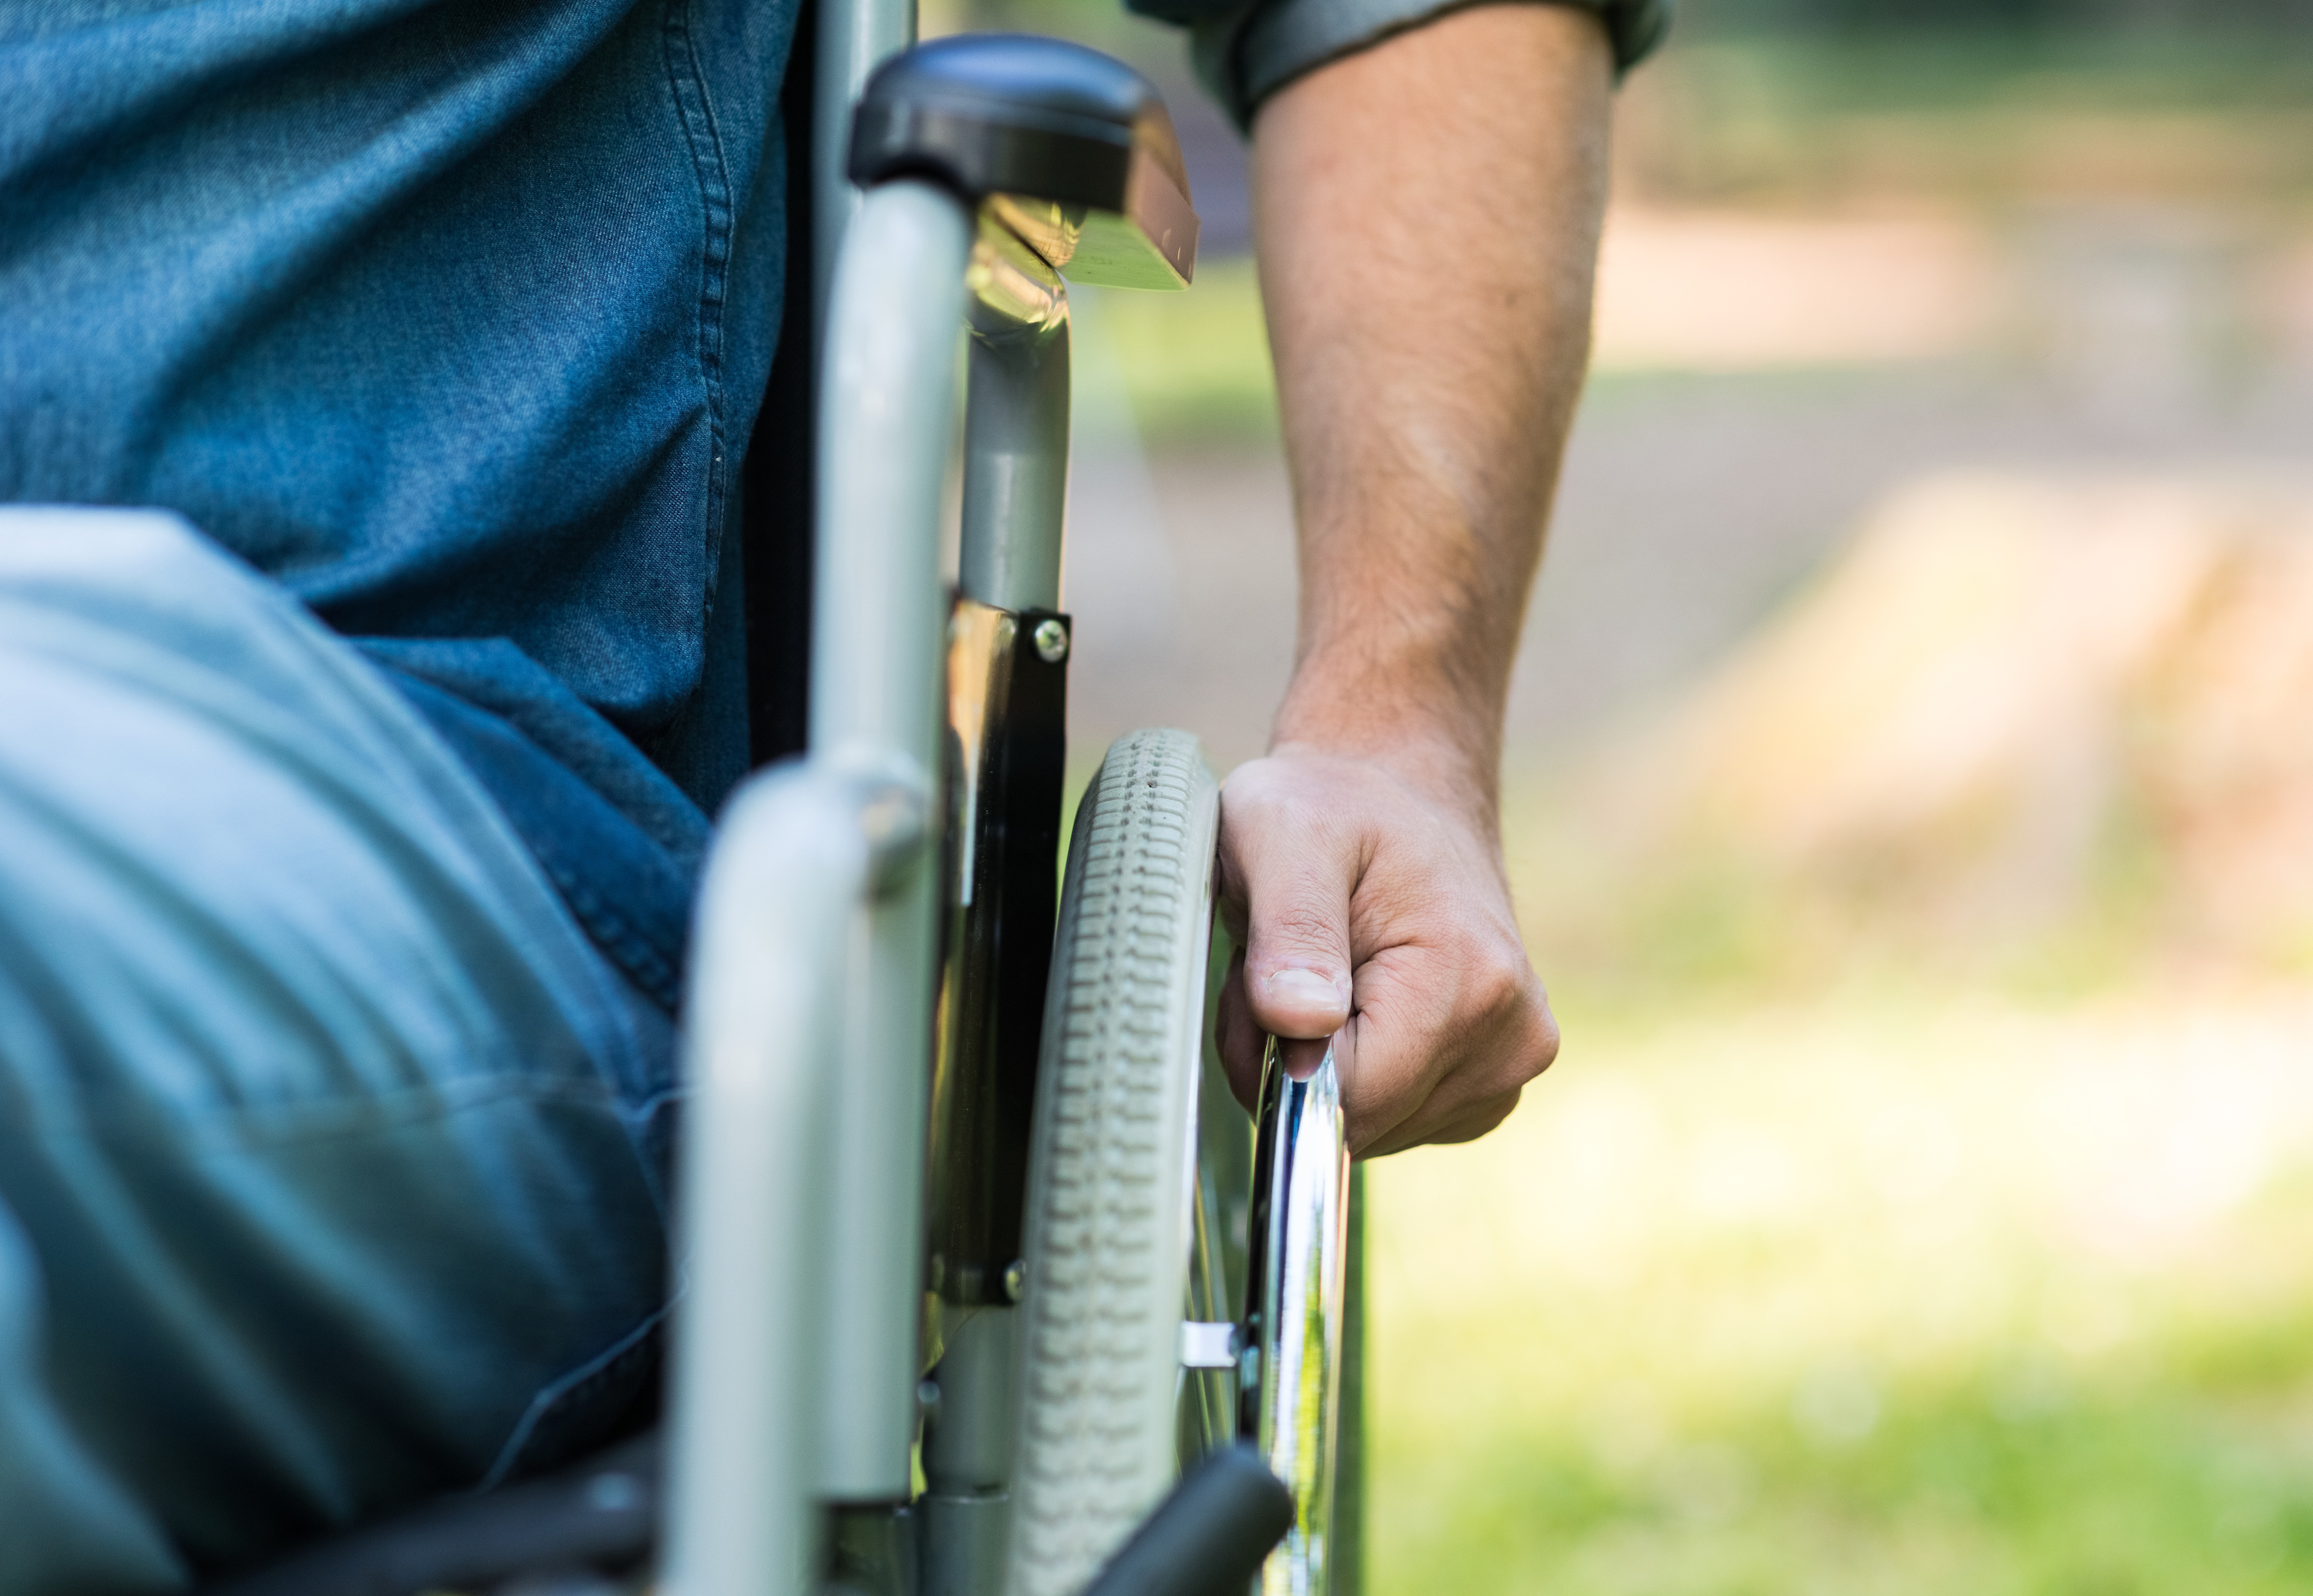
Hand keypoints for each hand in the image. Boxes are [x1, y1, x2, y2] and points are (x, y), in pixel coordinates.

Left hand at [1213, 742, 1559, 1157]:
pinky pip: (1393, 1122)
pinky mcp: (1493, 1084)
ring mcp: (1511, 1066)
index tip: (1265, 978)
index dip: (1276, 1055)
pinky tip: (1354, 1003)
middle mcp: (1514, 1037)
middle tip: (1282, 971)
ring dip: (1319, 1067)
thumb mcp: (1283, 834)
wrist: (1399, 793)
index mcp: (1474, 981)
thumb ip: (1290, 928)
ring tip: (1321, 976)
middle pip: (1359, 1123)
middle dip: (1294, 1062)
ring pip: (1371, 1128)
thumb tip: (1298, 1023)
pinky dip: (1355, 1075)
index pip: (1348, 1098)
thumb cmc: (1333, 807)